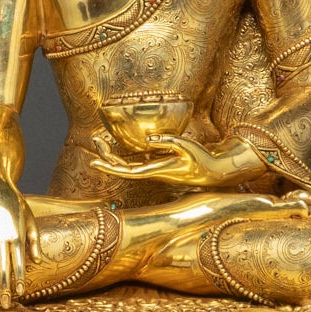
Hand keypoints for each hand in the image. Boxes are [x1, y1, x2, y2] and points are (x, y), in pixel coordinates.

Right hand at [0, 181, 40, 307]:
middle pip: (3, 268)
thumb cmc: (16, 203)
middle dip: (4, 288)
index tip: (20, 293)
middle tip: (5, 304)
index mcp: (18, 236)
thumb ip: (34, 240)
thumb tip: (38, 261)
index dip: (19, 280)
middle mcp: (2, 238)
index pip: (19, 263)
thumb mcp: (30, 219)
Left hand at [83, 131, 252, 190]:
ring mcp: (156, 169)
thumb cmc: (204, 160)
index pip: (126, 171)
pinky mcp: (161, 165)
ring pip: (129, 164)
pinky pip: (139, 161)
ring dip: (114, 154)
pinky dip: (127, 154)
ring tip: (102, 140)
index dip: (109, 167)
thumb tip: (147, 139)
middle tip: (95, 140)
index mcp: (157, 171)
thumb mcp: (188, 146)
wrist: (217, 171)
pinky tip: (121, 145)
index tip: (94, 161)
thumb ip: (167, 142)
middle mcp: (153, 172)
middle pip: (123, 167)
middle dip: (107, 156)